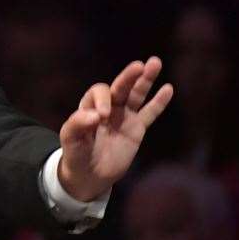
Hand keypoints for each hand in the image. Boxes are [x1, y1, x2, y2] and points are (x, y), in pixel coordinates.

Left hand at [57, 58, 173, 201]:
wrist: (89, 176)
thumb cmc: (76, 155)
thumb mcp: (70, 141)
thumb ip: (77, 125)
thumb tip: (95, 115)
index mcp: (90, 106)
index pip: (100, 92)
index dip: (102, 100)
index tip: (103, 116)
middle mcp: (109, 107)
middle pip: (120, 86)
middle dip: (129, 76)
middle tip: (139, 65)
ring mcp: (124, 116)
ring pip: (137, 94)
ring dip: (145, 80)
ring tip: (155, 63)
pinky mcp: (137, 128)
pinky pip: (150, 113)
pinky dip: (159, 102)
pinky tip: (168, 88)